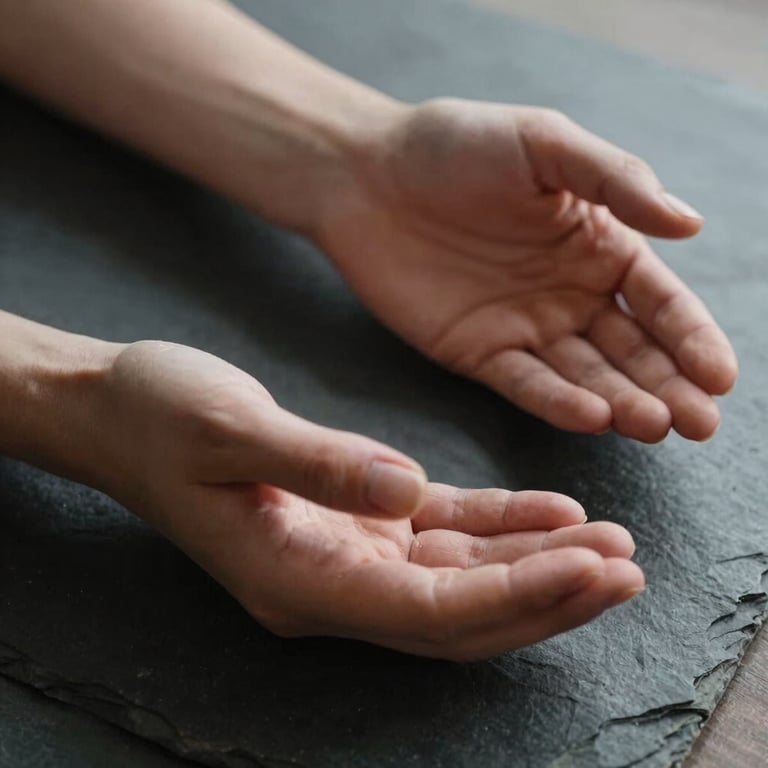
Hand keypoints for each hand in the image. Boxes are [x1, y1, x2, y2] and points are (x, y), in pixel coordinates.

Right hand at [93, 341, 642, 658]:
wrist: (119, 412)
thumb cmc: (157, 418)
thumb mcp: (228, 430)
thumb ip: (320, 464)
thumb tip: (405, 491)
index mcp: (296, 576)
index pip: (427, 608)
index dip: (513, 596)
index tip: (590, 569)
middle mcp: (329, 582)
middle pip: (459, 614)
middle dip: (545, 597)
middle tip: (626, 568)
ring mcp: (345, 552)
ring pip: (459, 577)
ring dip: (534, 565)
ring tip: (610, 544)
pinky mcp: (356, 515)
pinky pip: (440, 530)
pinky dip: (497, 525)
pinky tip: (551, 509)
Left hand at [318, 100, 737, 441]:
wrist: (367, 176)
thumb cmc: (456, 146)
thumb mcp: (544, 144)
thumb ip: (615, 181)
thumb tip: (690, 225)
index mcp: (596, 245)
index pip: (658, 300)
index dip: (690, 338)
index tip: (719, 377)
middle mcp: (568, 294)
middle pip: (631, 349)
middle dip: (669, 386)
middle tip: (700, 424)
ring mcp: (524, 328)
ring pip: (585, 375)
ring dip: (623, 402)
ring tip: (657, 425)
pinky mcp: (478, 353)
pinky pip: (525, 383)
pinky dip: (559, 402)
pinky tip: (594, 417)